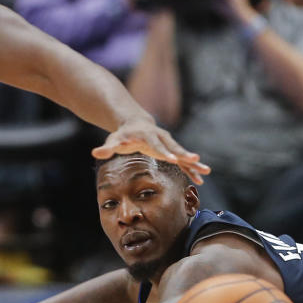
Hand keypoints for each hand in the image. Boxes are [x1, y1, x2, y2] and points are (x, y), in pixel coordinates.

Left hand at [92, 117, 209, 184]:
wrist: (135, 123)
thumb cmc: (123, 134)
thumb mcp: (113, 140)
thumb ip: (106, 148)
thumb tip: (95, 153)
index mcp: (148, 136)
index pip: (157, 146)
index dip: (165, 153)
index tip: (174, 160)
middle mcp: (161, 138)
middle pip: (175, 147)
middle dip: (186, 155)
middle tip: (196, 160)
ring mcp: (168, 143)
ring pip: (183, 154)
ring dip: (194, 163)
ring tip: (206, 171)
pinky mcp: (171, 149)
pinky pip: (183, 160)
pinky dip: (192, 168)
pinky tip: (201, 178)